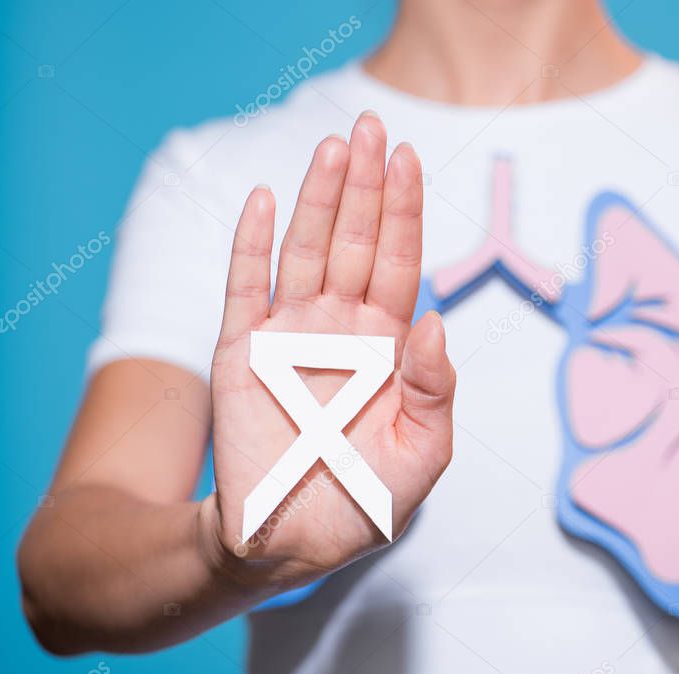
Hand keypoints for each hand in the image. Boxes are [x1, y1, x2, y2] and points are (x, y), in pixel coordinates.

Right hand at [200, 112, 454, 590]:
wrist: (291, 541)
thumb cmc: (365, 500)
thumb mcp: (422, 454)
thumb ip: (436, 390)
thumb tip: (437, 320)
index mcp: (389, 344)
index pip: (401, 262)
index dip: (405, 212)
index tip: (410, 160)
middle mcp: (341, 325)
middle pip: (357, 241)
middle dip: (366, 186)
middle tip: (372, 126)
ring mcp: (290, 332)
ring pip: (305, 250)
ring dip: (318, 200)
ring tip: (333, 148)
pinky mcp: (241, 350)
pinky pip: (243, 286)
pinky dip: (249, 243)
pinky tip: (259, 199)